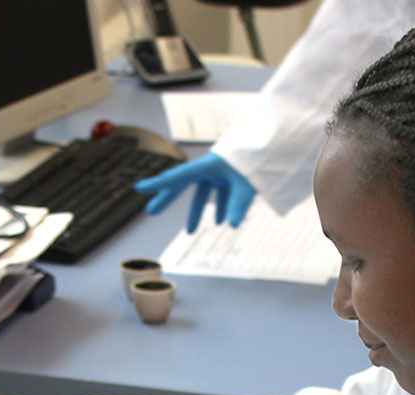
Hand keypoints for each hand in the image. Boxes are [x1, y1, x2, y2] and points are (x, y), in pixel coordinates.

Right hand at [133, 153, 255, 233]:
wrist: (276, 143)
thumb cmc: (259, 157)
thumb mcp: (248, 183)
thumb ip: (239, 205)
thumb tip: (232, 226)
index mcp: (208, 164)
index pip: (178, 176)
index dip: (158, 183)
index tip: (139, 188)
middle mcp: (210, 167)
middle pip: (183, 185)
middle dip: (168, 200)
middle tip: (151, 211)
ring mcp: (220, 172)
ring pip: (203, 194)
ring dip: (199, 212)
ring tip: (192, 232)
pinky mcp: (230, 176)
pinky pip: (222, 194)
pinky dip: (222, 207)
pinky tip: (223, 222)